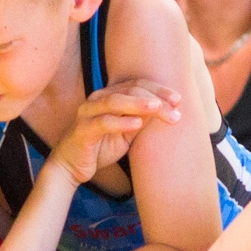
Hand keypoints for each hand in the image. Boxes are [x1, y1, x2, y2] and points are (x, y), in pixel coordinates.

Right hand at [51, 79, 181, 185]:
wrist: (71, 166)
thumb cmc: (100, 147)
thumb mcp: (127, 132)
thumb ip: (142, 118)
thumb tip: (167, 108)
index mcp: (109, 96)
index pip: (137, 84)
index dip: (158, 90)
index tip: (178, 100)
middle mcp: (98, 99)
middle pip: (130, 90)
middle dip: (155, 98)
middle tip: (175, 110)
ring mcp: (88, 113)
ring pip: (115, 102)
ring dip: (138, 103)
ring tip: (158, 108)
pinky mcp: (82, 130)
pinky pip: (103, 123)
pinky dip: (121, 122)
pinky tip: (137, 124)